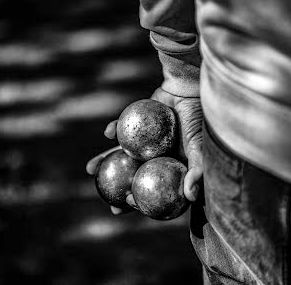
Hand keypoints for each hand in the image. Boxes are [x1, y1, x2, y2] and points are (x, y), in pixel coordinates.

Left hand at [86, 87, 202, 213]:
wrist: (191, 89)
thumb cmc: (198, 120)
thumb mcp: (201, 146)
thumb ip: (197, 171)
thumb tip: (191, 196)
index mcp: (168, 168)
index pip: (152, 190)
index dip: (141, 199)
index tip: (128, 202)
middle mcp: (154, 158)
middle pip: (133, 178)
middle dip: (117, 190)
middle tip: (105, 198)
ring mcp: (142, 142)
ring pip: (121, 155)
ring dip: (105, 160)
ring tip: (89, 169)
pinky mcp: (135, 124)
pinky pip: (122, 128)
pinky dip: (114, 129)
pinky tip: (107, 133)